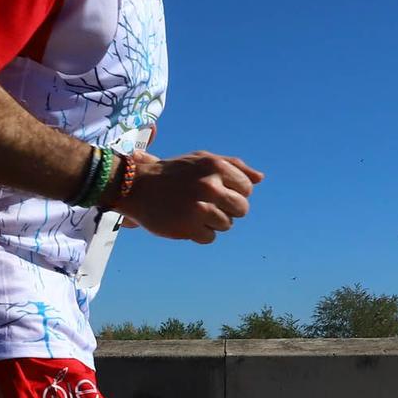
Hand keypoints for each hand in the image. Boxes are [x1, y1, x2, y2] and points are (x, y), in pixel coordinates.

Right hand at [117, 150, 262, 243]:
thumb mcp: (203, 160)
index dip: (234, 192)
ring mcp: (200, 208)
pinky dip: (199, 234)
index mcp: (216, 166)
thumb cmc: (174, 173)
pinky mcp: (188, 228)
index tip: (217, 191)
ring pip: (227, 225)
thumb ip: (233, 166)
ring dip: (212, 222)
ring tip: (193, 211)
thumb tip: (260, 179)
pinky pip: (210, 238)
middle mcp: (210, 186)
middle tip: (206, 204)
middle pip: (241, 209)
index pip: (247, 188)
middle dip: (227, 209)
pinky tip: (185, 221)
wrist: (137, 187)